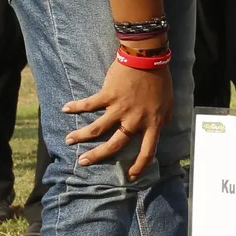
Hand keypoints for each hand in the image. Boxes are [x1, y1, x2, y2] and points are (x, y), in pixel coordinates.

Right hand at [65, 59, 172, 179]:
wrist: (148, 58)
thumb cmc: (160, 79)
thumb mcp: (169, 102)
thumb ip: (165, 118)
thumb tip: (163, 127)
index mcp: (153, 123)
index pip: (148, 151)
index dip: (139, 166)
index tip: (131, 176)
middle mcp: (135, 120)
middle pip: (115, 145)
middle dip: (98, 156)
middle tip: (83, 162)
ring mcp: (120, 109)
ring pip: (97, 129)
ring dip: (81, 136)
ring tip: (69, 140)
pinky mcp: (108, 95)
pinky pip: (89, 104)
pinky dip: (76, 107)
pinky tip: (65, 109)